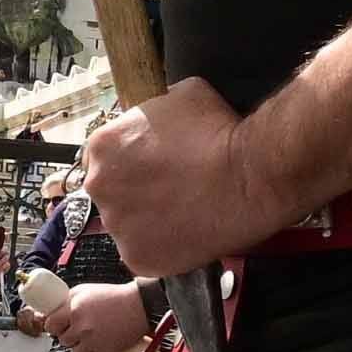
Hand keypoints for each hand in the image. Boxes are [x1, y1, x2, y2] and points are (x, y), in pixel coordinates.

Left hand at [39, 277, 150, 351]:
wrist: (139, 306)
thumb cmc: (113, 297)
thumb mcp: (85, 290)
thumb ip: (64, 301)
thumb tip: (45, 313)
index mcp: (75, 309)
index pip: (50, 325)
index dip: (53, 325)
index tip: (58, 324)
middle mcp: (82, 327)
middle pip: (62, 340)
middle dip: (69, 334)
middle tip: (81, 326)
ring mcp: (93, 342)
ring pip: (75, 351)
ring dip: (81, 344)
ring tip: (93, 333)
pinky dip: (94, 351)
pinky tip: (102, 339)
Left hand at [76, 86, 282, 281]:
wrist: (250, 175)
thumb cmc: (220, 134)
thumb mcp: (182, 95)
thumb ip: (156, 107)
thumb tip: (160, 111)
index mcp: (104, 145)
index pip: (104, 157)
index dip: (130, 162)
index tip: (150, 168)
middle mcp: (101, 186)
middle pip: (112, 192)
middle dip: (136, 191)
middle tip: (171, 188)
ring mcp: (118, 225)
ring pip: (128, 225)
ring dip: (149, 219)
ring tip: (184, 209)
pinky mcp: (139, 257)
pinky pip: (145, 253)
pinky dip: (163, 246)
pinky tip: (187, 230)